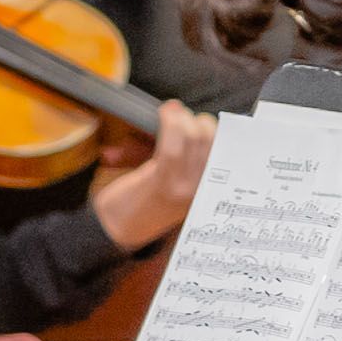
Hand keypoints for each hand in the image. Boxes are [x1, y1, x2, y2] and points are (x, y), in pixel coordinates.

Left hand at [89, 100, 215, 250]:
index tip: (201, 119)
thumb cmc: (140, 201)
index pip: (226, 153)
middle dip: (197, 120)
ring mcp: (182, 187)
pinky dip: (170, 122)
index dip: (215, 130)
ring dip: (182, 118)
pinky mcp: (162, 181)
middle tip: (181, 117)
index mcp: (206, 190)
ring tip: (171, 114)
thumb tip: (188, 118)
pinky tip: (165, 113)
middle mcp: (199, 190)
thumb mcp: (171, 180)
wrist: (116, 227)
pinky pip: (172, 146)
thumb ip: (184, 156)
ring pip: (193, 138)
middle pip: (210, 141)